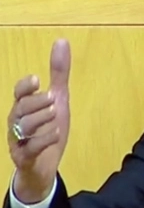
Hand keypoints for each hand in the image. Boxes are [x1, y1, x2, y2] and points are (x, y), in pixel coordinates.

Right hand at [7, 39, 70, 203]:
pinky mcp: (24, 157)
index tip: (36, 80)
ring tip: (55, 116)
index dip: (24, 86)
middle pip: (21, 108)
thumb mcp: (58, 99)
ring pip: (25, 126)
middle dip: (37, 103)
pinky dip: (45, 139)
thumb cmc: (47, 129)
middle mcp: (17, 122)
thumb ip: (58, 73)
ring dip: (43, 119)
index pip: (18, 93)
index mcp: (24, 107)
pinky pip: (31, 147)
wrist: (43, 167)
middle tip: (52, 101)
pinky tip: (56, 134)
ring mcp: (18, 140)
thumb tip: (61, 41)